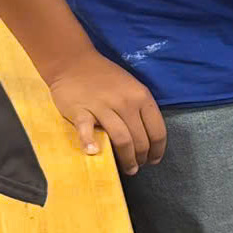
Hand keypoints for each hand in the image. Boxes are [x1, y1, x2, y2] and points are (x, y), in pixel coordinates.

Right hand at [43, 51, 165, 174]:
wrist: (75, 63)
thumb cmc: (106, 77)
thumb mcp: (132, 88)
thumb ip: (140, 109)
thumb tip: (148, 137)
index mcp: (142, 97)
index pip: (157, 130)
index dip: (158, 149)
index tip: (154, 160)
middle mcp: (126, 103)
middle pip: (140, 139)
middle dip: (142, 157)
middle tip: (138, 167)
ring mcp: (103, 107)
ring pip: (122, 139)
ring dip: (127, 159)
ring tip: (128, 169)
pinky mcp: (81, 111)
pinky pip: (87, 130)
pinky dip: (90, 143)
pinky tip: (93, 153)